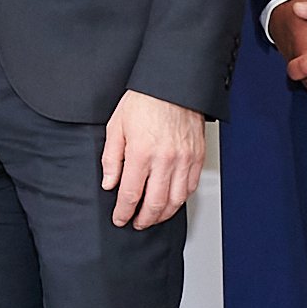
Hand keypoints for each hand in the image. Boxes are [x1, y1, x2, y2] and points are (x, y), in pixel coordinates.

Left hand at [101, 90, 206, 229]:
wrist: (172, 84)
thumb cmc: (144, 100)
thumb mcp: (116, 126)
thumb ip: (111, 158)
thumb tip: (109, 182)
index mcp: (141, 153)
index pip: (130, 195)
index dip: (123, 212)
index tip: (119, 218)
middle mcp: (165, 160)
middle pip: (155, 203)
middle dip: (144, 219)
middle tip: (136, 223)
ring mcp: (184, 160)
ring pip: (176, 200)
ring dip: (163, 214)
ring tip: (153, 217)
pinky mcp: (197, 156)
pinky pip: (191, 186)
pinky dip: (181, 199)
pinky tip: (172, 201)